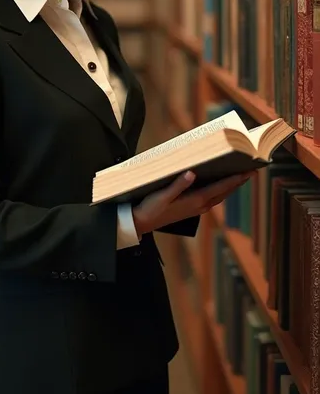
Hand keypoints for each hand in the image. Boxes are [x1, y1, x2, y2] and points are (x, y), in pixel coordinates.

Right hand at [132, 171, 253, 237]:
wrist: (142, 223)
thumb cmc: (151, 208)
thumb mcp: (162, 195)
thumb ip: (177, 185)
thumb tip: (192, 173)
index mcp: (195, 200)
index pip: (221, 187)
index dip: (236, 179)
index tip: (249, 171)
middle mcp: (200, 206)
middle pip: (224, 192)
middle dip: (238, 182)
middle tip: (252, 170)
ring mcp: (196, 208)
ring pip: (219, 196)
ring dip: (230, 186)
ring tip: (240, 175)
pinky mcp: (191, 208)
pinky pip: (212, 198)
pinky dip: (220, 190)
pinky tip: (219, 184)